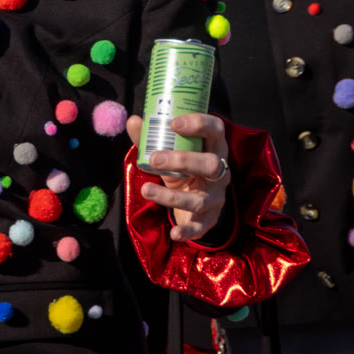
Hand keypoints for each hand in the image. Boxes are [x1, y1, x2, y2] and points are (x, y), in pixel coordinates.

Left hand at [124, 112, 230, 241]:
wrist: (194, 202)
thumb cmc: (182, 168)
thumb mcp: (167, 151)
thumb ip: (149, 137)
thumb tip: (134, 121)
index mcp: (213, 148)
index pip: (216, 130)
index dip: (199, 124)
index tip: (173, 123)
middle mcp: (220, 172)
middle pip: (211, 164)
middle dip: (182, 160)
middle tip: (154, 159)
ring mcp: (216, 196)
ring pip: (200, 199)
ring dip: (171, 196)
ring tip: (145, 190)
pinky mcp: (209, 218)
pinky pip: (200, 226)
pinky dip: (188, 231)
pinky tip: (174, 233)